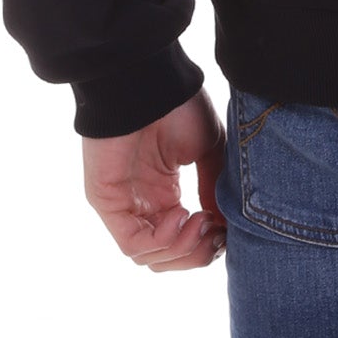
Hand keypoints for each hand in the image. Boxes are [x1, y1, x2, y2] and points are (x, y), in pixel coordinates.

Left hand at [82, 85, 228, 271]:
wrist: (149, 80)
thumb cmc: (178, 105)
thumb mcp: (208, 148)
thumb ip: (212, 187)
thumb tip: (221, 226)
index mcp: (165, 192)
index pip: (184, 239)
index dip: (208, 244)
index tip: (229, 231)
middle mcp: (144, 203)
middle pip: (167, 256)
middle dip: (197, 254)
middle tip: (217, 236)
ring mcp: (125, 206)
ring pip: (150, 256)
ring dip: (182, 250)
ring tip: (202, 224)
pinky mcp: (108, 203)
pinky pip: (132, 243)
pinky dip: (162, 241)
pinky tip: (182, 217)